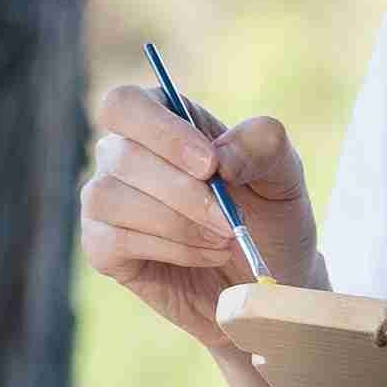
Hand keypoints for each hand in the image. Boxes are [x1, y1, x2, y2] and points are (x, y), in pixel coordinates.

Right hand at [78, 82, 321, 350]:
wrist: (264, 282)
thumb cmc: (269, 218)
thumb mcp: (284, 174)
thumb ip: (262, 146)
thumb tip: (220, 156)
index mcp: (160, 119)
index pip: (125, 103)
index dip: (162, 131)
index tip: (210, 165)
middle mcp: (122, 154)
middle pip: (121, 155)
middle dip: (182, 193)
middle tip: (228, 220)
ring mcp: (105, 201)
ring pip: (110, 198)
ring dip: (177, 224)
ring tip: (222, 240)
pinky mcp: (102, 248)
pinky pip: (113, 240)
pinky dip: (169, 249)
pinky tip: (204, 256)